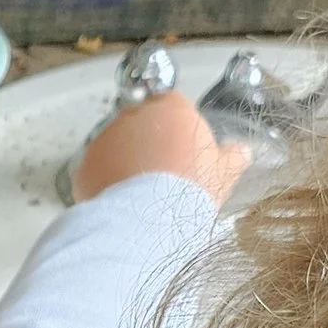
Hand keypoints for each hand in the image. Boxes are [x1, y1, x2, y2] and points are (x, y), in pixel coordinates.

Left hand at [71, 89, 251, 205]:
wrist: (150, 221)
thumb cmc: (190, 192)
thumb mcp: (223, 173)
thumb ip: (232, 157)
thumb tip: (241, 153)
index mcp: (170, 107)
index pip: (174, 106)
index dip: (179, 130)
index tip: (183, 152)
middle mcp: (134, 114)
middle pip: (143, 125)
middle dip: (151, 146)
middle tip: (166, 176)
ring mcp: (106, 138)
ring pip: (118, 147)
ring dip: (127, 163)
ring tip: (145, 194)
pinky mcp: (86, 164)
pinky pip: (97, 170)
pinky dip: (107, 183)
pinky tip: (124, 203)